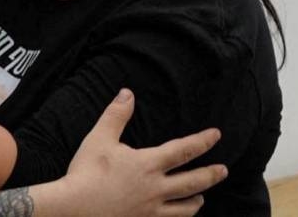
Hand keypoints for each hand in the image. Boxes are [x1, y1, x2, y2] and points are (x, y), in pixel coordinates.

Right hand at [63, 89, 226, 216]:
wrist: (74, 209)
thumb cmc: (86, 172)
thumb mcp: (99, 138)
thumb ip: (116, 115)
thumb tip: (127, 93)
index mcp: (147, 165)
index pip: (183, 150)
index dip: (202, 141)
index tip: (216, 135)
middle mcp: (155, 189)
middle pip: (193, 182)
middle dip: (211, 175)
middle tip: (223, 170)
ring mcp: (150, 211)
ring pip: (184, 208)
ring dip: (196, 201)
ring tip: (202, 198)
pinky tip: (177, 216)